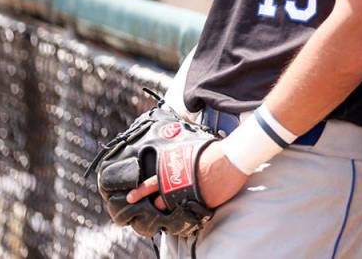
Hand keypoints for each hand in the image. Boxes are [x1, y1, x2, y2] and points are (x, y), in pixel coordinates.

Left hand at [126, 141, 248, 209]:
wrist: (232, 158)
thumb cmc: (214, 151)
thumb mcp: (190, 150)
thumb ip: (180, 159)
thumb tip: (176, 159)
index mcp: (173, 171)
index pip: (151, 183)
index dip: (139, 191)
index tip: (130, 197)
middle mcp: (178, 185)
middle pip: (160, 201)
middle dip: (156, 205)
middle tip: (150, 209)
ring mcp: (189, 196)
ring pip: (174, 208)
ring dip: (173, 209)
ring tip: (173, 209)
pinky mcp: (202, 203)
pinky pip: (193, 211)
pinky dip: (191, 211)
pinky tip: (192, 210)